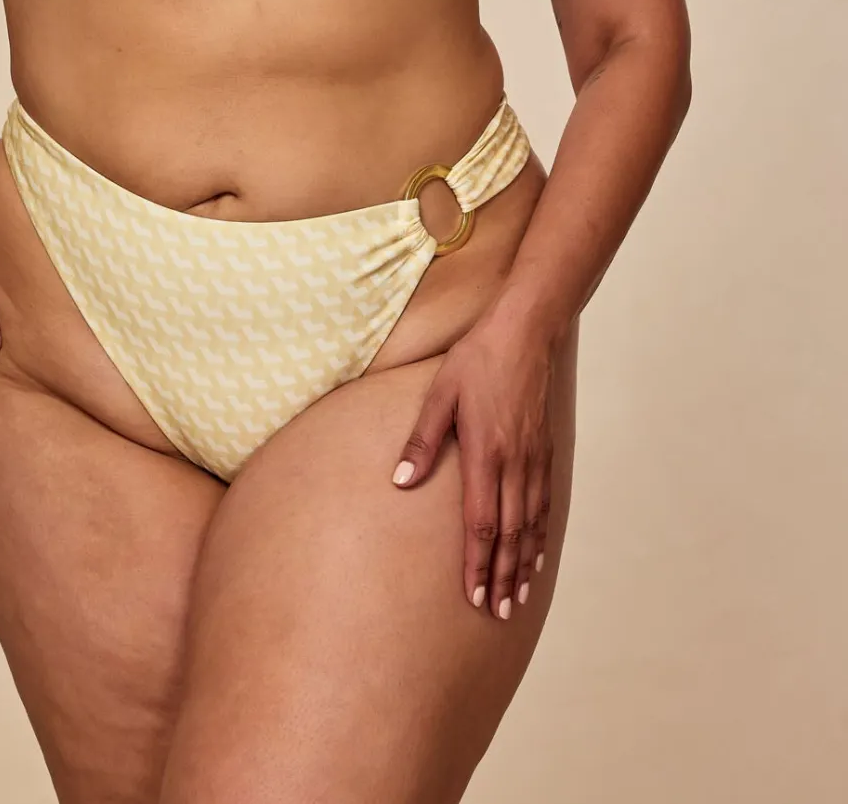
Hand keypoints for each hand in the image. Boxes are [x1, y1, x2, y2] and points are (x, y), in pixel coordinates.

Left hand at [390, 311, 555, 619]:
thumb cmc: (477, 359)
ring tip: (518, 597)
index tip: (474, 596)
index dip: (478, 564)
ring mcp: (534, 458)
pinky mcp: (545, 449)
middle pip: (509, 534)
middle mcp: (514, 463)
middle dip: (502, 577)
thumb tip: (400, 482)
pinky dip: (541, 534)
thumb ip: (422, 441)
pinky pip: (544, 502)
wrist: (527, 332)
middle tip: (498, 613)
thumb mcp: (440, 394)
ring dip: (524, 564)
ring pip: (530, 524)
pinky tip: (537, 553)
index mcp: (485, 453)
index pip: (481, 524)